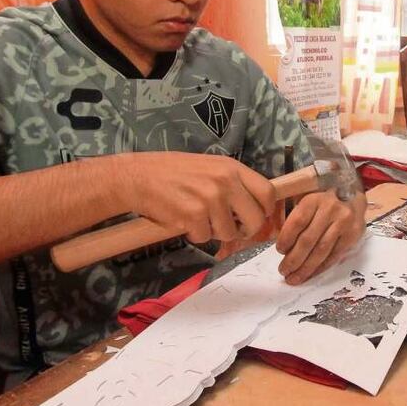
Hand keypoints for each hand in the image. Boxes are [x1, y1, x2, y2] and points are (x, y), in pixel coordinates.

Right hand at [120, 152, 274, 243]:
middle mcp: (225, 181)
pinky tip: (183, 219)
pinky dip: (195, 234)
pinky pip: (204, 237)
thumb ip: (234, 184)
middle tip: (232, 229)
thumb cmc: (174, 172)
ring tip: (198, 217)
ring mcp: (210, 199)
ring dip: (214, 232)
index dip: (266, 211)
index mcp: (232, 168)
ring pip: (229, 232)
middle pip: (255, 218)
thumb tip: (254, 208)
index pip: (268, 193)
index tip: (256, 217)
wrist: (138, 176)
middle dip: (246, 230)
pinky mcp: (193, 216)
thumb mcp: (211, 168)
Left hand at [276, 189, 366, 284]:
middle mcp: (330, 210)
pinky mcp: (352, 236)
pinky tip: (310, 274)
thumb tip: (284, 249)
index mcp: (314, 200)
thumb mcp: (308, 202)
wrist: (353, 199)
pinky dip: (320, 268)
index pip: (297, 222)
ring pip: (321, 251)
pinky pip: (334, 256)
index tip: (279, 251)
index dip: (286, 239)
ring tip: (294, 277)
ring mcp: (343, 223)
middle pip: (308, 239)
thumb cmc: (324, 203)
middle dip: (294, 259)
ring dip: (306, 268)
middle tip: (283, 270)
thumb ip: (296, 220)